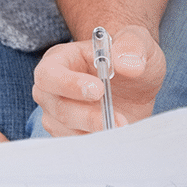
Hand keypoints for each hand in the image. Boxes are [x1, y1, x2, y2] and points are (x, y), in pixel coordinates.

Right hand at [31, 25, 165, 135]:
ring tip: (123, 125)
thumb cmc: (129, 55)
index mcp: (60, 58)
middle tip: (119, 119)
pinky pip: (76, 145)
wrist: (137, 83)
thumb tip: (126, 63)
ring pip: (66, 130)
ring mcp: (58, 115)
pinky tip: (115, 135)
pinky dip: (96, 143)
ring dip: (96, 131)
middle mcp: (52, 88)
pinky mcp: (69, 134)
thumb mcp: (137, 41)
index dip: (69, 84)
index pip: (49, 73)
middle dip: (88, 116)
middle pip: (57, 107)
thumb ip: (132, 45)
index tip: (99, 90)